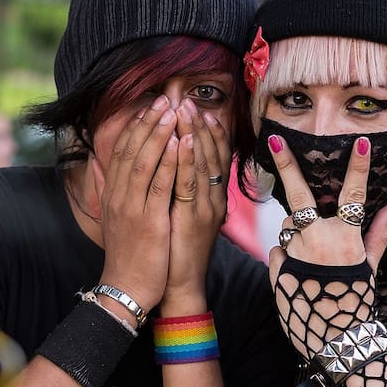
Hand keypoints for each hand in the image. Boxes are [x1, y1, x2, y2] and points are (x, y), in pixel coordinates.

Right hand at [96, 95, 179, 315]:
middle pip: (131, 149)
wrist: (126, 287)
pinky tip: (180, 143)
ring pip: (145, 161)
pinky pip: (160, 184)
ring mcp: (133, 206)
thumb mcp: (114, 217)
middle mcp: (119, 195)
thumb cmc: (127, 254)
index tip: (149, 107)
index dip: (135, 126)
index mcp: (113, 194)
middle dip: (149, 122)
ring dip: (160, 133)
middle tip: (165, 99)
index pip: (121, 151)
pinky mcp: (149, 219)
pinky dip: (170, 161)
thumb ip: (106, 190)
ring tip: (173, 111)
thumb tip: (97, 166)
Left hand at [164, 100, 230, 310]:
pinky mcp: (193, 217)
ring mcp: (206, 207)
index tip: (196, 109)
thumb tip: (173, 166)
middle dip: (199, 125)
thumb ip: (179, 189)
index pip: (212, 156)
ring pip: (202, 163)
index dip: (206, 131)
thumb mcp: (181, 214)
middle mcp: (213, 199)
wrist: (178, 284)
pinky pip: (191, 183)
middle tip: (188, 101)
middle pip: (211, 154)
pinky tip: (182, 142)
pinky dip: (187, 160)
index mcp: (211, 197)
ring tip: (185, 110)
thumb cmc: (176, 250)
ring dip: (194, 134)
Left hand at [262, 133, 386, 358]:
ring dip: (297, 235)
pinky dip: (285, 258)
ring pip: (288, 228)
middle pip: (299, 195)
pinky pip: (278, 252)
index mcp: (344, 237)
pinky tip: (299, 277)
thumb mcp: (371, 266)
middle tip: (275, 140)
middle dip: (288, 165)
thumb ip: (378, 232)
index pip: (353, 194)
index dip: (357, 167)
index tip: (359, 143)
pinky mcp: (276, 270)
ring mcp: (294, 254)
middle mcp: (317, 240)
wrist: (335, 341)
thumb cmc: (356, 302)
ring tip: (312, 264)